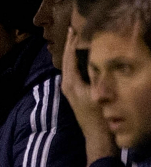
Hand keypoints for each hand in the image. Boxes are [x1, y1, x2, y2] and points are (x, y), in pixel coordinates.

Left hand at [62, 26, 117, 163]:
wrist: (98, 138)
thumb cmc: (101, 116)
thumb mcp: (99, 94)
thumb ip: (94, 77)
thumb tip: (91, 60)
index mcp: (71, 82)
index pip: (68, 57)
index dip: (70, 43)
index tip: (72, 28)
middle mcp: (66, 84)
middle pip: (65, 60)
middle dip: (68, 45)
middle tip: (73, 29)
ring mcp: (68, 90)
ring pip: (68, 66)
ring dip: (71, 53)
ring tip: (76, 40)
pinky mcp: (73, 94)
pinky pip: (72, 73)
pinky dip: (74, 62)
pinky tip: (81, 59)